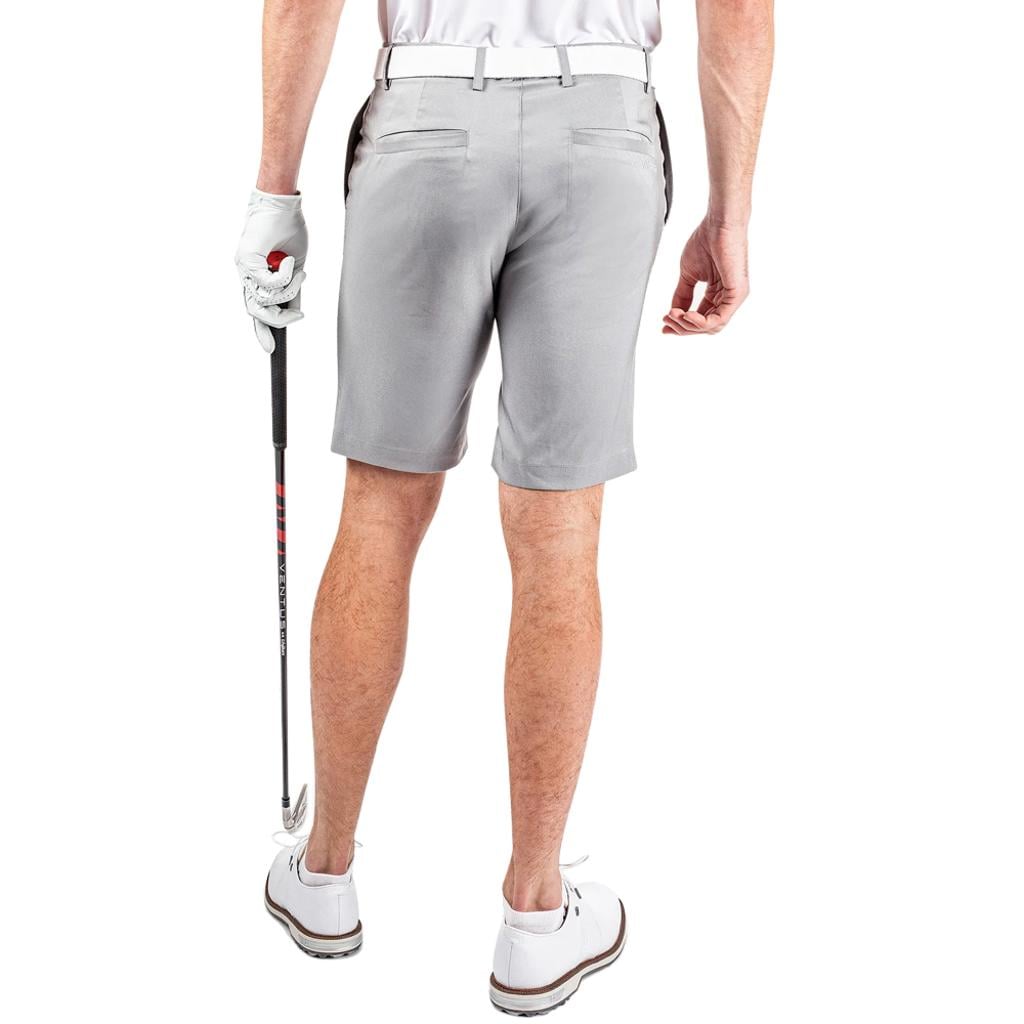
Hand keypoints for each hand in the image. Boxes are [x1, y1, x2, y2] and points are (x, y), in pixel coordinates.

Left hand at [235, 189, 308, 352]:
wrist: (284, 205)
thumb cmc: (290, 230)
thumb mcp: (296, 269)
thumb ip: (292, 290)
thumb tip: (295, 312)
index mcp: (256, 277)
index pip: (256, 309)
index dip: (262, 330)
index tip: (270, 350)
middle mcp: (246, 274)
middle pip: (256, 311)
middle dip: (279, 319)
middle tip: (299, 315)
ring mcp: (243, 267)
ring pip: (264, 300)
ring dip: (288, 291)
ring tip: (299, 273)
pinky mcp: (245, 259)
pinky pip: (267, 284)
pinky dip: (286, 276)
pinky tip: (290, 261)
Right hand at [662, 217, 749, 335]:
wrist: (718, 223)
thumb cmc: (707, 240)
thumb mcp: (688, 275)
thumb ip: (682, 295)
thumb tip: (675, 312)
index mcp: (718, 293)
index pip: (701, 319)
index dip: (681, 325)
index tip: (664, 325)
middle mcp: (727, 297)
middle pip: (705, 327)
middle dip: (683, 327)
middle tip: (667, 321)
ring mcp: (734, 297)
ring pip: (711, 327)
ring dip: (689, 325)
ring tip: (674, 315)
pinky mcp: (737, 294)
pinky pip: (719, 319)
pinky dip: (700, 322)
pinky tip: (686, 315)